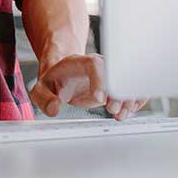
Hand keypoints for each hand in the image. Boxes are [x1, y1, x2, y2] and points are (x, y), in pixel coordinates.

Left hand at [30, 54, 148, 120]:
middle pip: (116, 72)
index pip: (94, 65)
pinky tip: (129, 111)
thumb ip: (44, 99)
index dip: (100, 81)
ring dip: (130, 98)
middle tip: (112, 110)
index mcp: (79, 63)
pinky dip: (136, 99)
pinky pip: (133, 87)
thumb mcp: (42, 89)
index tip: (100, 99)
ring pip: (128, 79)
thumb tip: (54, 109)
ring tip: (120, 115)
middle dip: (118, 93)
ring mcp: (110, 73)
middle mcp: (98, 65)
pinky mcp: (118, 83)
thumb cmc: (54, 82)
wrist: (64, 75)